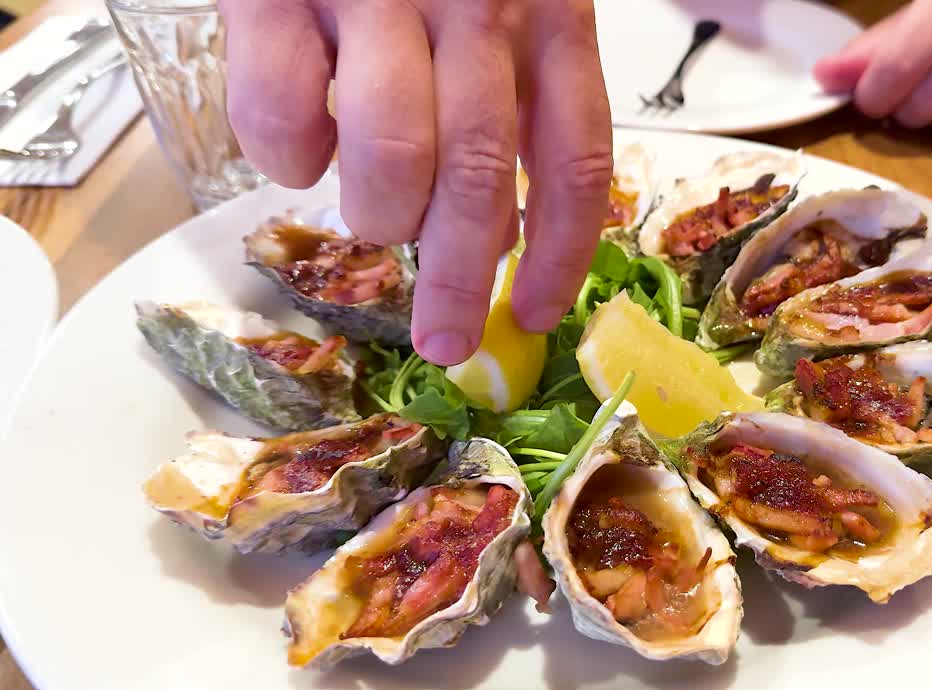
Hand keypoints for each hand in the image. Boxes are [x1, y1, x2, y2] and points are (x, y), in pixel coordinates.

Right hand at [218, 0, 612, 364]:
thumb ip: (512, 99)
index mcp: (548, 13)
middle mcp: (475, 5)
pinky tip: (302, 143)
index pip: (575, 158)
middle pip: (480, 178)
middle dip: (461, 282)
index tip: (534, 314)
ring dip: (379, 217)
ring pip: (391, 159)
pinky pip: (284, 117)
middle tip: (443, 340)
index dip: (560, 255)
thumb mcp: (503, 3)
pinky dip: (288, 157)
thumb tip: (500, 231)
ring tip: (371, 214)